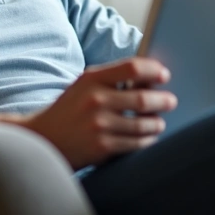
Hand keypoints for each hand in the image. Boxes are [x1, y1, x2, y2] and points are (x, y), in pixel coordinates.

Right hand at [20, 57, 177, 169]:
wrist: (43, 138)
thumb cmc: (69, 109)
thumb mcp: (84, 85)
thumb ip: (112, 79)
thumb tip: (150, 78)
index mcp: (91, 78)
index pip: (132, 67)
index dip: (153, 70)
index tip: (164, 75)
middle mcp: (95, 99)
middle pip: (142, 98)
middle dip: (163, 100)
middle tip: (171, 101)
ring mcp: (98, 125)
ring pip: (143, 124)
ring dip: (157, 123)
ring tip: (159, 121)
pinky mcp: (102, 147)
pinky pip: (136, 143)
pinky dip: (147, 140)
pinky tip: (148, 137)